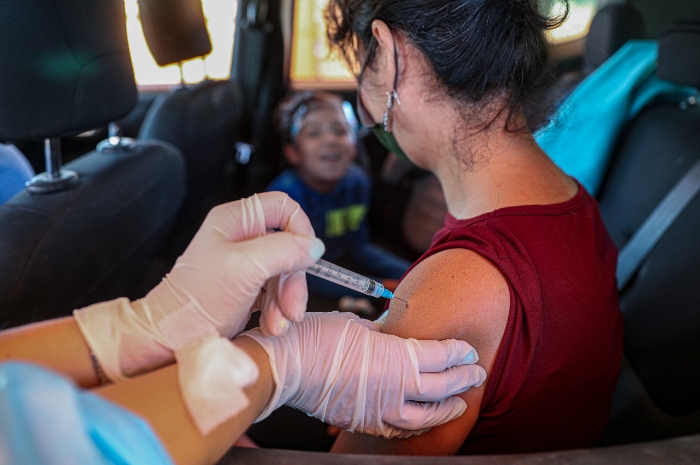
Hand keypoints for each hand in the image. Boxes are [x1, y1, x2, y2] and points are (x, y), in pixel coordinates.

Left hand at [75, 193, 324, 380]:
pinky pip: (275, 294)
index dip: (301, 230)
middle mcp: (240, 238)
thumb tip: (315, 247)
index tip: (307, 257)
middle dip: (294, 279)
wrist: (170, 338)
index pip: (283, 208)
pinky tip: (272, 326)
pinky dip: (278, 311)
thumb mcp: (246, 268)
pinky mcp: (245, 289)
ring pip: (285, 273)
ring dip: (287, 301)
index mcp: (235, 220)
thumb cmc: (197, 300)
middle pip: (289, 247)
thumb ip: (284, 250)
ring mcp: (243, 265)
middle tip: (293, 307)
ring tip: (279, 324)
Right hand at [241, 312, 485, 437]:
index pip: (440, 356)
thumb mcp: (357, 326)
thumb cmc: (318, 338)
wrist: (286, 366)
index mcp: (398, 357)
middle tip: (477, 373)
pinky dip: (417, 424)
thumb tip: (392, 334)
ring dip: (447, 408)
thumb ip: (383, 334)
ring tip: (460, 402)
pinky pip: (399, 427)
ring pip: (426, 415)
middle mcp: (396, 387)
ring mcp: (381, 409)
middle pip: (441, 386)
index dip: (458, 353)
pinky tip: (423, 419)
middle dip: (463, 379)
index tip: (468, 349)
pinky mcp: (365, 421)